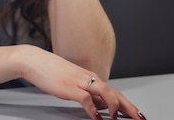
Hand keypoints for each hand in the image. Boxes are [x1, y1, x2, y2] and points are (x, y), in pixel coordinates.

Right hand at [19, 45, 143, 119]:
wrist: (35, 61)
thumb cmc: (51, 70)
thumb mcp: (72, 82)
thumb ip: (86, 92)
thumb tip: (98, 106)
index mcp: (90, 77)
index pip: (114, 91)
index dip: (127, 103)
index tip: (135, 113)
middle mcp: (88, 78)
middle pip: (114, 92)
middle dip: (128, 106)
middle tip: (138, 117)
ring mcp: (79, 82)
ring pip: (105, 92)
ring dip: (114, 106)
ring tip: (118, 118)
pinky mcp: (69, 87)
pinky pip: (86, 99)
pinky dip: (93, 109)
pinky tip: (96, 118)